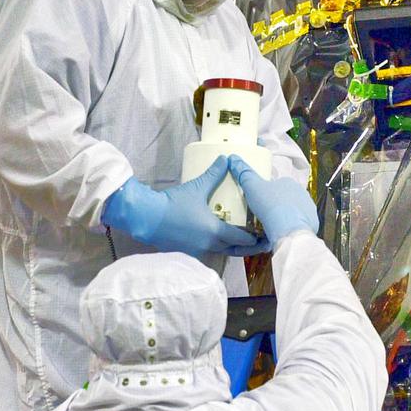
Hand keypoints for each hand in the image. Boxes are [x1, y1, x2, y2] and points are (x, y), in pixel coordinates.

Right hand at [102, 157, 265, 257]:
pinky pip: (206, 251)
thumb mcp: (196, 187)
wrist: (146, 217)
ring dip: (231, 247)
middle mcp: (208, 245)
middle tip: (259, 243)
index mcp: (214, 232)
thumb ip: (214, 175)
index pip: (242, 239)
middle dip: (247, 247)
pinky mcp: (186, 252)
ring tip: (240, 239)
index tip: (264, 235)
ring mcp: (196, 251)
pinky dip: (215, 246)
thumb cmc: (172, 204)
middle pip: (234, 250)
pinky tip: (216, 238)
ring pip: (220, 251)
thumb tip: (226, 159)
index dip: (255, 238)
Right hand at [229, 156, 318, 250]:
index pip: (276, 185)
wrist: (289, 230)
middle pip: (286, 198)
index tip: (258, 202)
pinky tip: (282, 233)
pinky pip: (300, 224)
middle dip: (276, 205)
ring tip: (271, 227)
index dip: (266, 193)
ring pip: (294, 211)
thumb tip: (233, 158)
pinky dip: (291, 227)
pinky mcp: (313, 223)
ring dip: (285, 217)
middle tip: (263, 215)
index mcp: (289, 182)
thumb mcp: (252, 187)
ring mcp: (309, 208)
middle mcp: (302, 193)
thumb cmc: (271, 206)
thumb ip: (243, 172)